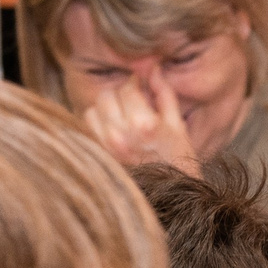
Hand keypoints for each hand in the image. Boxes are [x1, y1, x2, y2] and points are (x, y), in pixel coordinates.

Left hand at [82, 69, 200, 173]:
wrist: (171, 198)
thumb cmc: (179, 161)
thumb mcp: (178, 126)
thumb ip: (165, 93)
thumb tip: (153, 69)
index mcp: (145, 125)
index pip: (128, 88)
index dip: (135, 82)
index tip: (140, 84)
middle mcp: (121, 135)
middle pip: (107, 96)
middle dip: (119, 94)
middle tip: (132, 101)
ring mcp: (107, 147)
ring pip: (93, 110)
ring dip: (106, 108)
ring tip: (122, 115)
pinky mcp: (100, 155)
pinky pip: (88, 128)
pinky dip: (98, 123)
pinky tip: (114, 129)